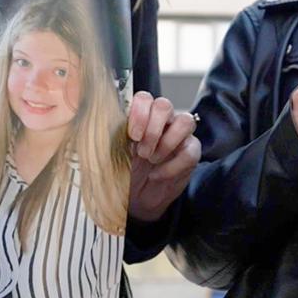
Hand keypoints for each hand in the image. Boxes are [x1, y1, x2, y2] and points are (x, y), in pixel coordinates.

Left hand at [125, 91, 199, 222]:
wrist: (136, 199)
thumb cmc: (125, 173)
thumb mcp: (112, 156)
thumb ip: (112, 140)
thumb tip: (106, 129)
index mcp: (140, 117)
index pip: (144, 98)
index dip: (140, 113)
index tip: (132, 135)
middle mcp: (162, 121)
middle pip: (164, 105)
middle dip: (152, 129)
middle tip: (142, 151)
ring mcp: (179, 135)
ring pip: (185, 121)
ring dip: (167, 143)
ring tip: (152, 160)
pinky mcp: (191, 152)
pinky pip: (191, 150)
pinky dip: (172, 166)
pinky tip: (158, 175)